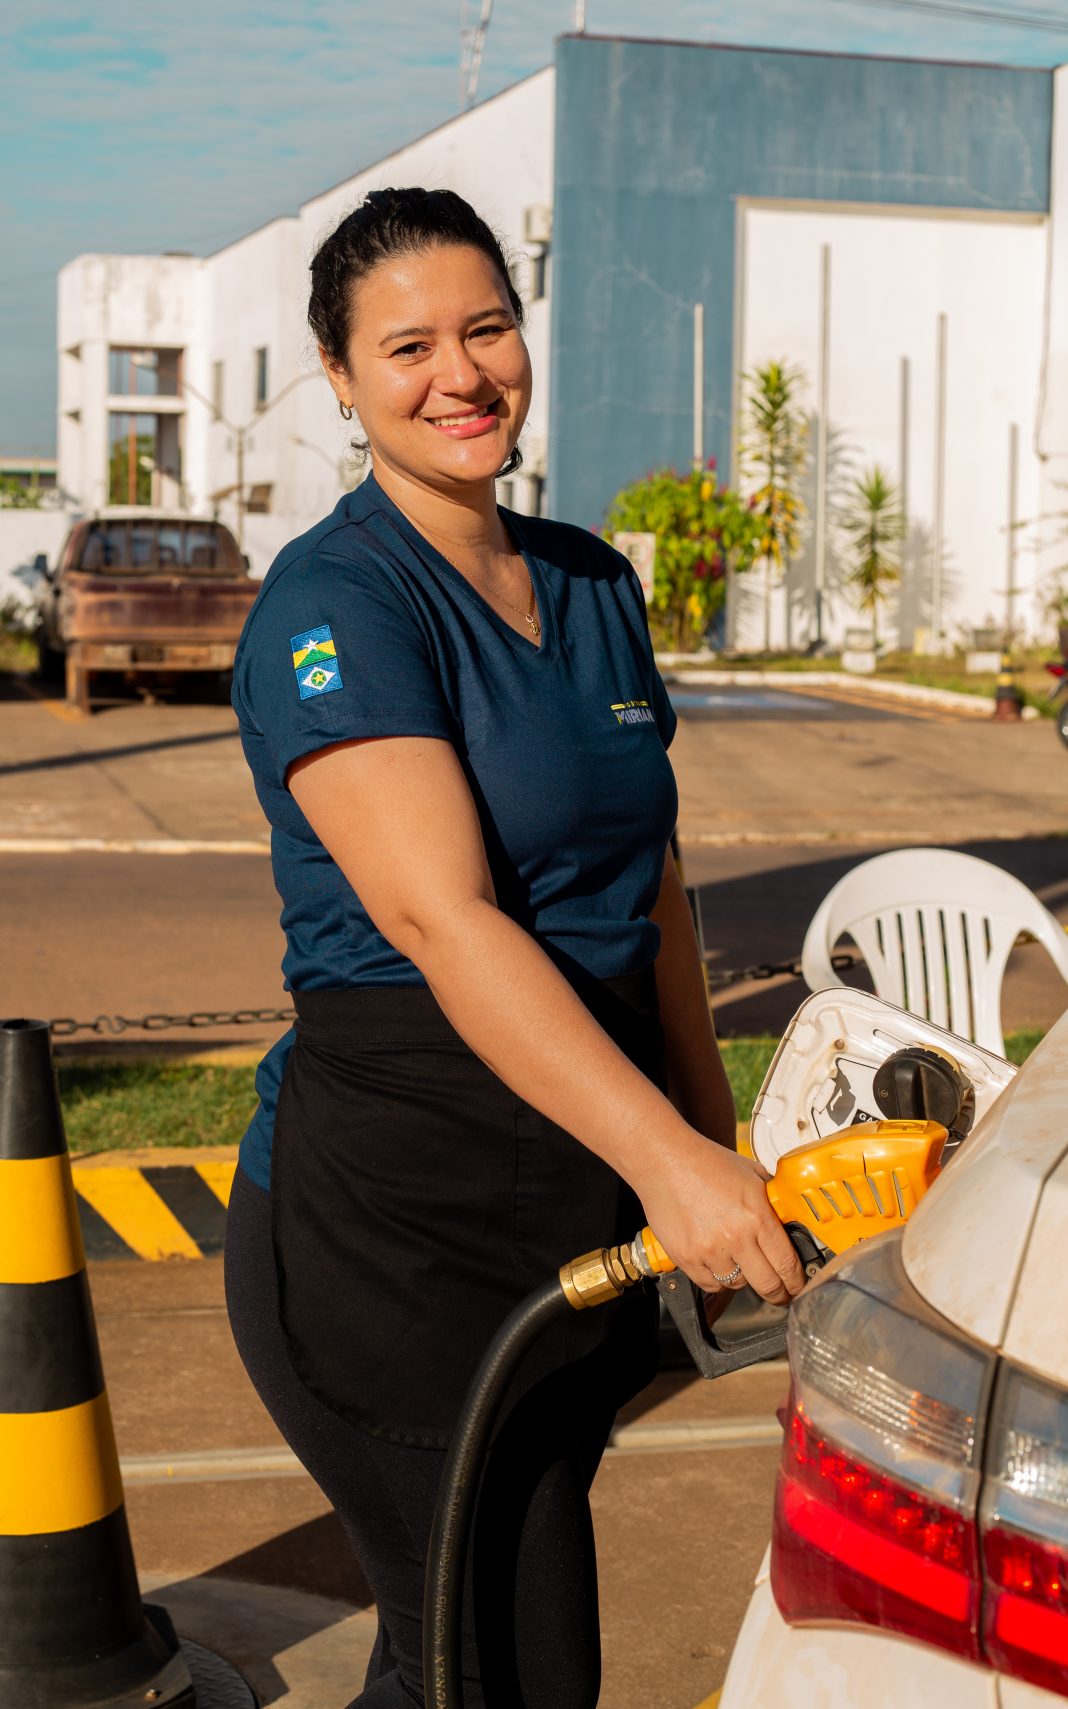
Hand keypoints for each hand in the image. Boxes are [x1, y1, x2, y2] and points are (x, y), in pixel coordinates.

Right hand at [637, 1137, 804, 1305]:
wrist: (664, 1160)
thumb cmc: (707, 1162)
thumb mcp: (752, 1174)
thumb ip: (771, 1201)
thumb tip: (788, 1223)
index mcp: (757, 1216)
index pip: (787, 1264)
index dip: (796, 1282)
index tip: (797, 1285)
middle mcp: (735, 1237)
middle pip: (768, 1285)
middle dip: (778, 1293)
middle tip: (779, 1293)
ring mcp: (709, 1250)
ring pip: (737, 1285)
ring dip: (742, 1278)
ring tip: (738, 1261)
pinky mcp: (686, 1257)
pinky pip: (709, 1284)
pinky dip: (716, 1278)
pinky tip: (716, 1261)